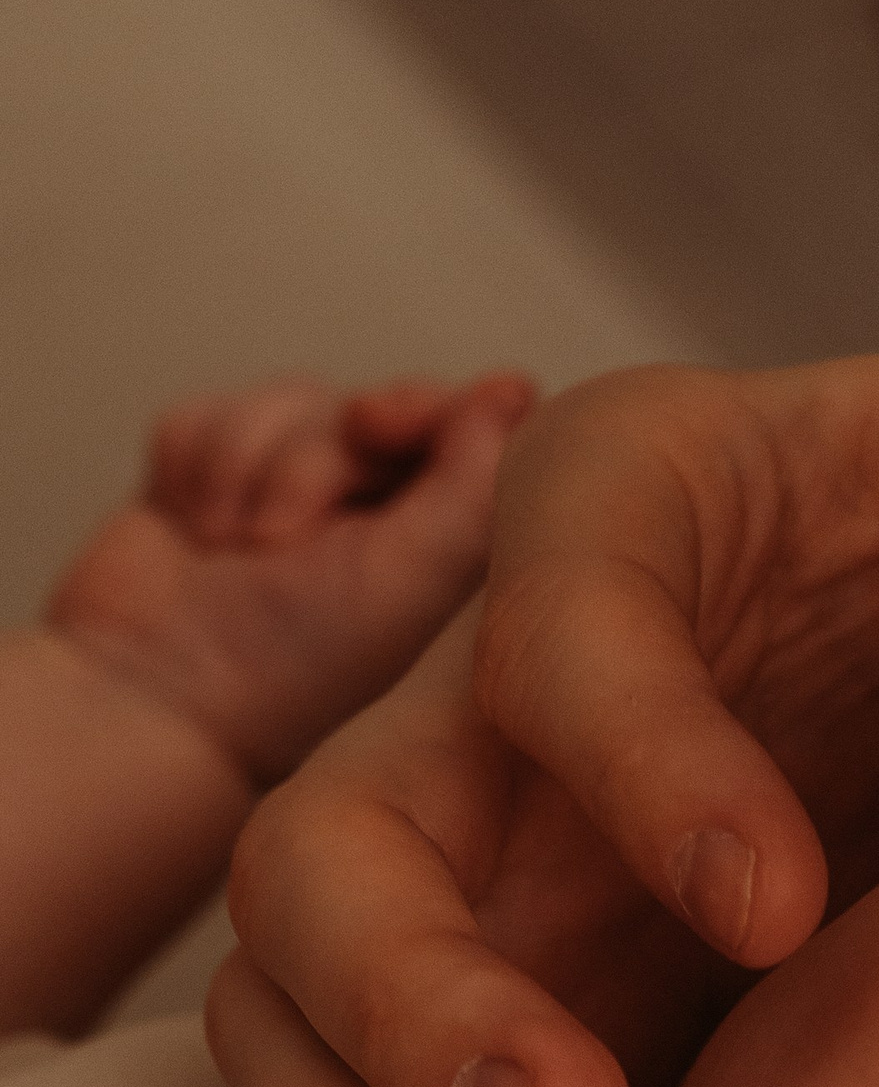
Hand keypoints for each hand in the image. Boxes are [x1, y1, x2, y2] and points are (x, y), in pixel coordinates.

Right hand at [45, 373, 535, 787]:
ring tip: (234, 554)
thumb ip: (476, 478)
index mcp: (446, 532)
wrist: (159, 698)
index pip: (462, 419)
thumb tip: (511, 388)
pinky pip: (207, 416)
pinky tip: (192, 535)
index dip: (416, 407)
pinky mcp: (209, 480)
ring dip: (248, 473)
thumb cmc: (303, 663)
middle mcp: (379, 506)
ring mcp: (289, 489)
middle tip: (285, 539)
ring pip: (286, 404)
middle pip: (368, 405)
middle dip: (313, 462)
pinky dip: (191, 468)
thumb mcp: (416, 573)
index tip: (375, 425)